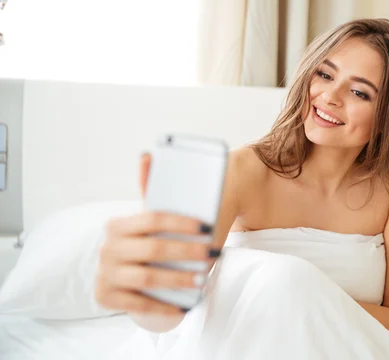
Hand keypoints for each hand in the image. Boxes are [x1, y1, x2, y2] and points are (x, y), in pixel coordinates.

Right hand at [95, 153, 219, 315]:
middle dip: (187, 252)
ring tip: (203, 278)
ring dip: (179, 279)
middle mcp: (106, 248)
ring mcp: (104, 274)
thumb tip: (147, 154)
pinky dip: (162, 306)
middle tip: (212, 254)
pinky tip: (183, 305)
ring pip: (148, 277)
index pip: (152, 218)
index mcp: (116, 225)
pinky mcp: (105, 297)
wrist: (123, 279)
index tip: (206, 227)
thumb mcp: (147, 221)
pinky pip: (137, 303)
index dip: (181, 223)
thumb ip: (149, 190)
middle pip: (154, 249)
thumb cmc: (145, 244)